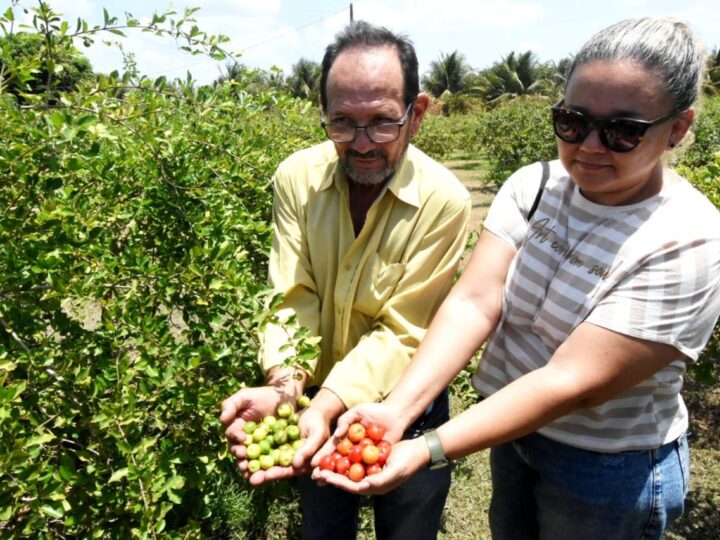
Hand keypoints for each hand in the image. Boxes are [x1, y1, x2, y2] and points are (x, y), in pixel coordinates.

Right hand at [220, 385, 290, 484]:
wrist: (283, 397)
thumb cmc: (262, 394)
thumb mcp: (244, 396)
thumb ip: (231, 405)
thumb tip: (222, 419)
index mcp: (237, 428)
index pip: (233, 436)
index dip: (236, 439)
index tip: (242, 440)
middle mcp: (246, 440)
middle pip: (240, 452)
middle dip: (241, 458)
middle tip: (244, 462)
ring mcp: (259, 447)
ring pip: (252, 459)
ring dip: (250, 468)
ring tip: (251, 474)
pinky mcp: (272, 450)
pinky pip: (267, 460)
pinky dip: (266, 468)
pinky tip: (267, 474)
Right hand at [309, 401, 409, 483]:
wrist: (396, 416)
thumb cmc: (375, 411)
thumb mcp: (358, 412)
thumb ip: (345, 420)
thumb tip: (337, 435)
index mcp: (345, 437)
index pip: (332, 448)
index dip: (323, 455)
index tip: (313, 463)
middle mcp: (352, 448)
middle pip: (337, 461)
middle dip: (327, 470)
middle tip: (317, 478)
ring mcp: (363, 456)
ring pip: (349, 468)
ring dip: (340, 476)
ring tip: (329, 484)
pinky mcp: (375, 460)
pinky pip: (366, 469)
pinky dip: (359, 476)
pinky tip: (351, 485)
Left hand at [312, 436, 428, 494]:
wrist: (419, 450)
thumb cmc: (408, 461)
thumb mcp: (395, 471)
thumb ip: (380, 480)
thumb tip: (364, 485)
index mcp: (375, 486)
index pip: (352, 487)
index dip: (337, 482)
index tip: (325, 476)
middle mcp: (371, 480)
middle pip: (347, 480)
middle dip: (332, 476)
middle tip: (316, 471)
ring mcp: (371, 470)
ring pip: (349, 470)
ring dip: (336, 466)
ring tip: (322, 462)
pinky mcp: (371, 460)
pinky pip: (356, 459)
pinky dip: (346, 457)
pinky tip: (336, 450)